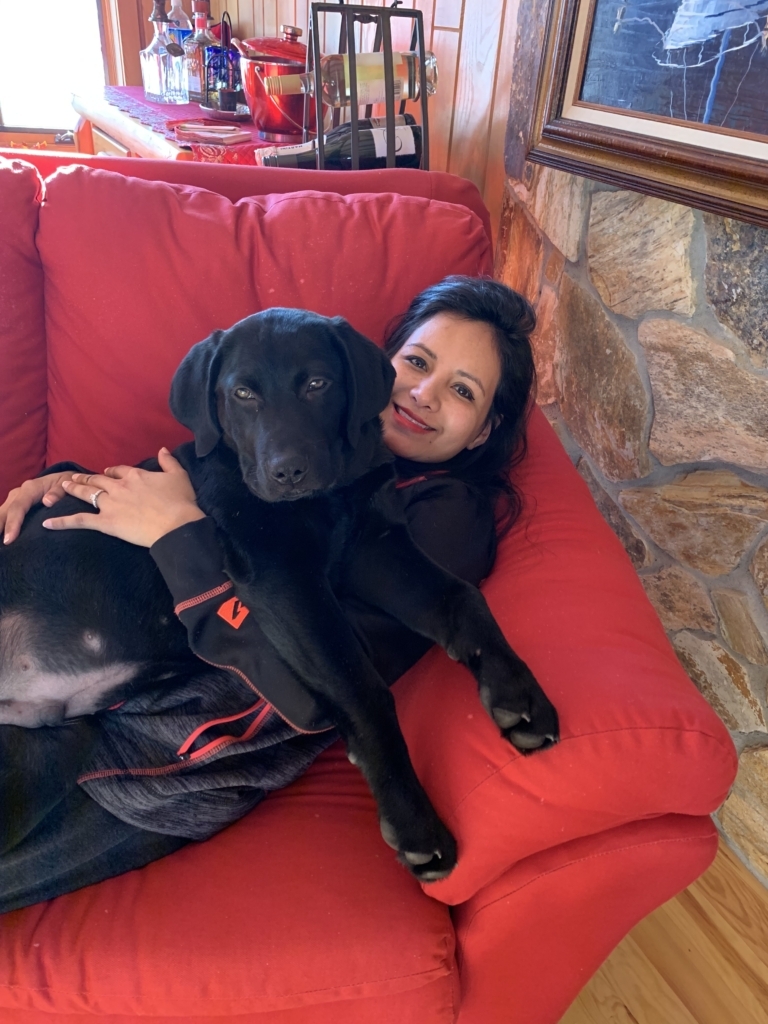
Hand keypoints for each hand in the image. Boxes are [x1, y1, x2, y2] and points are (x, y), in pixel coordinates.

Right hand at [1, 470, 77, 544]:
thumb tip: (47, 502)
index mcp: (30, 488)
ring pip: (2, 514)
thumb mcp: (66, 485)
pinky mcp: (15, 506)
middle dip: (0, 528)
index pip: (18, 507)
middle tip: (0, 547)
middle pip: (4, 512)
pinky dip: (2, 526)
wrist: (66, 480)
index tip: (9, 540)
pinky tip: (1, 538)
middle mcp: (19, 493)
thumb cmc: (66, 484)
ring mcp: (15, 499)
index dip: (12, 523)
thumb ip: (58, 492)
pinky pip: (5, 516)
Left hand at [42, 448, 205, 547]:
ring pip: (86, 494)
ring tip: (63, 487)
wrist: (177, 525)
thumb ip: (169, 462)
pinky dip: (62, 522)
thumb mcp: (179, 476)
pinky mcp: (105, 522)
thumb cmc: (181, 502)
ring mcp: (110, 504)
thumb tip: (162, 449)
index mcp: (135, 476)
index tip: (107, 473)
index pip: (118, 470)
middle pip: (97, 480)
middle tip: (74, 478)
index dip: (111, 471)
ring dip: (73, 490)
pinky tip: (47, 523)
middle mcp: (119, 486)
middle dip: (85, 479)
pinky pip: (80, 520)